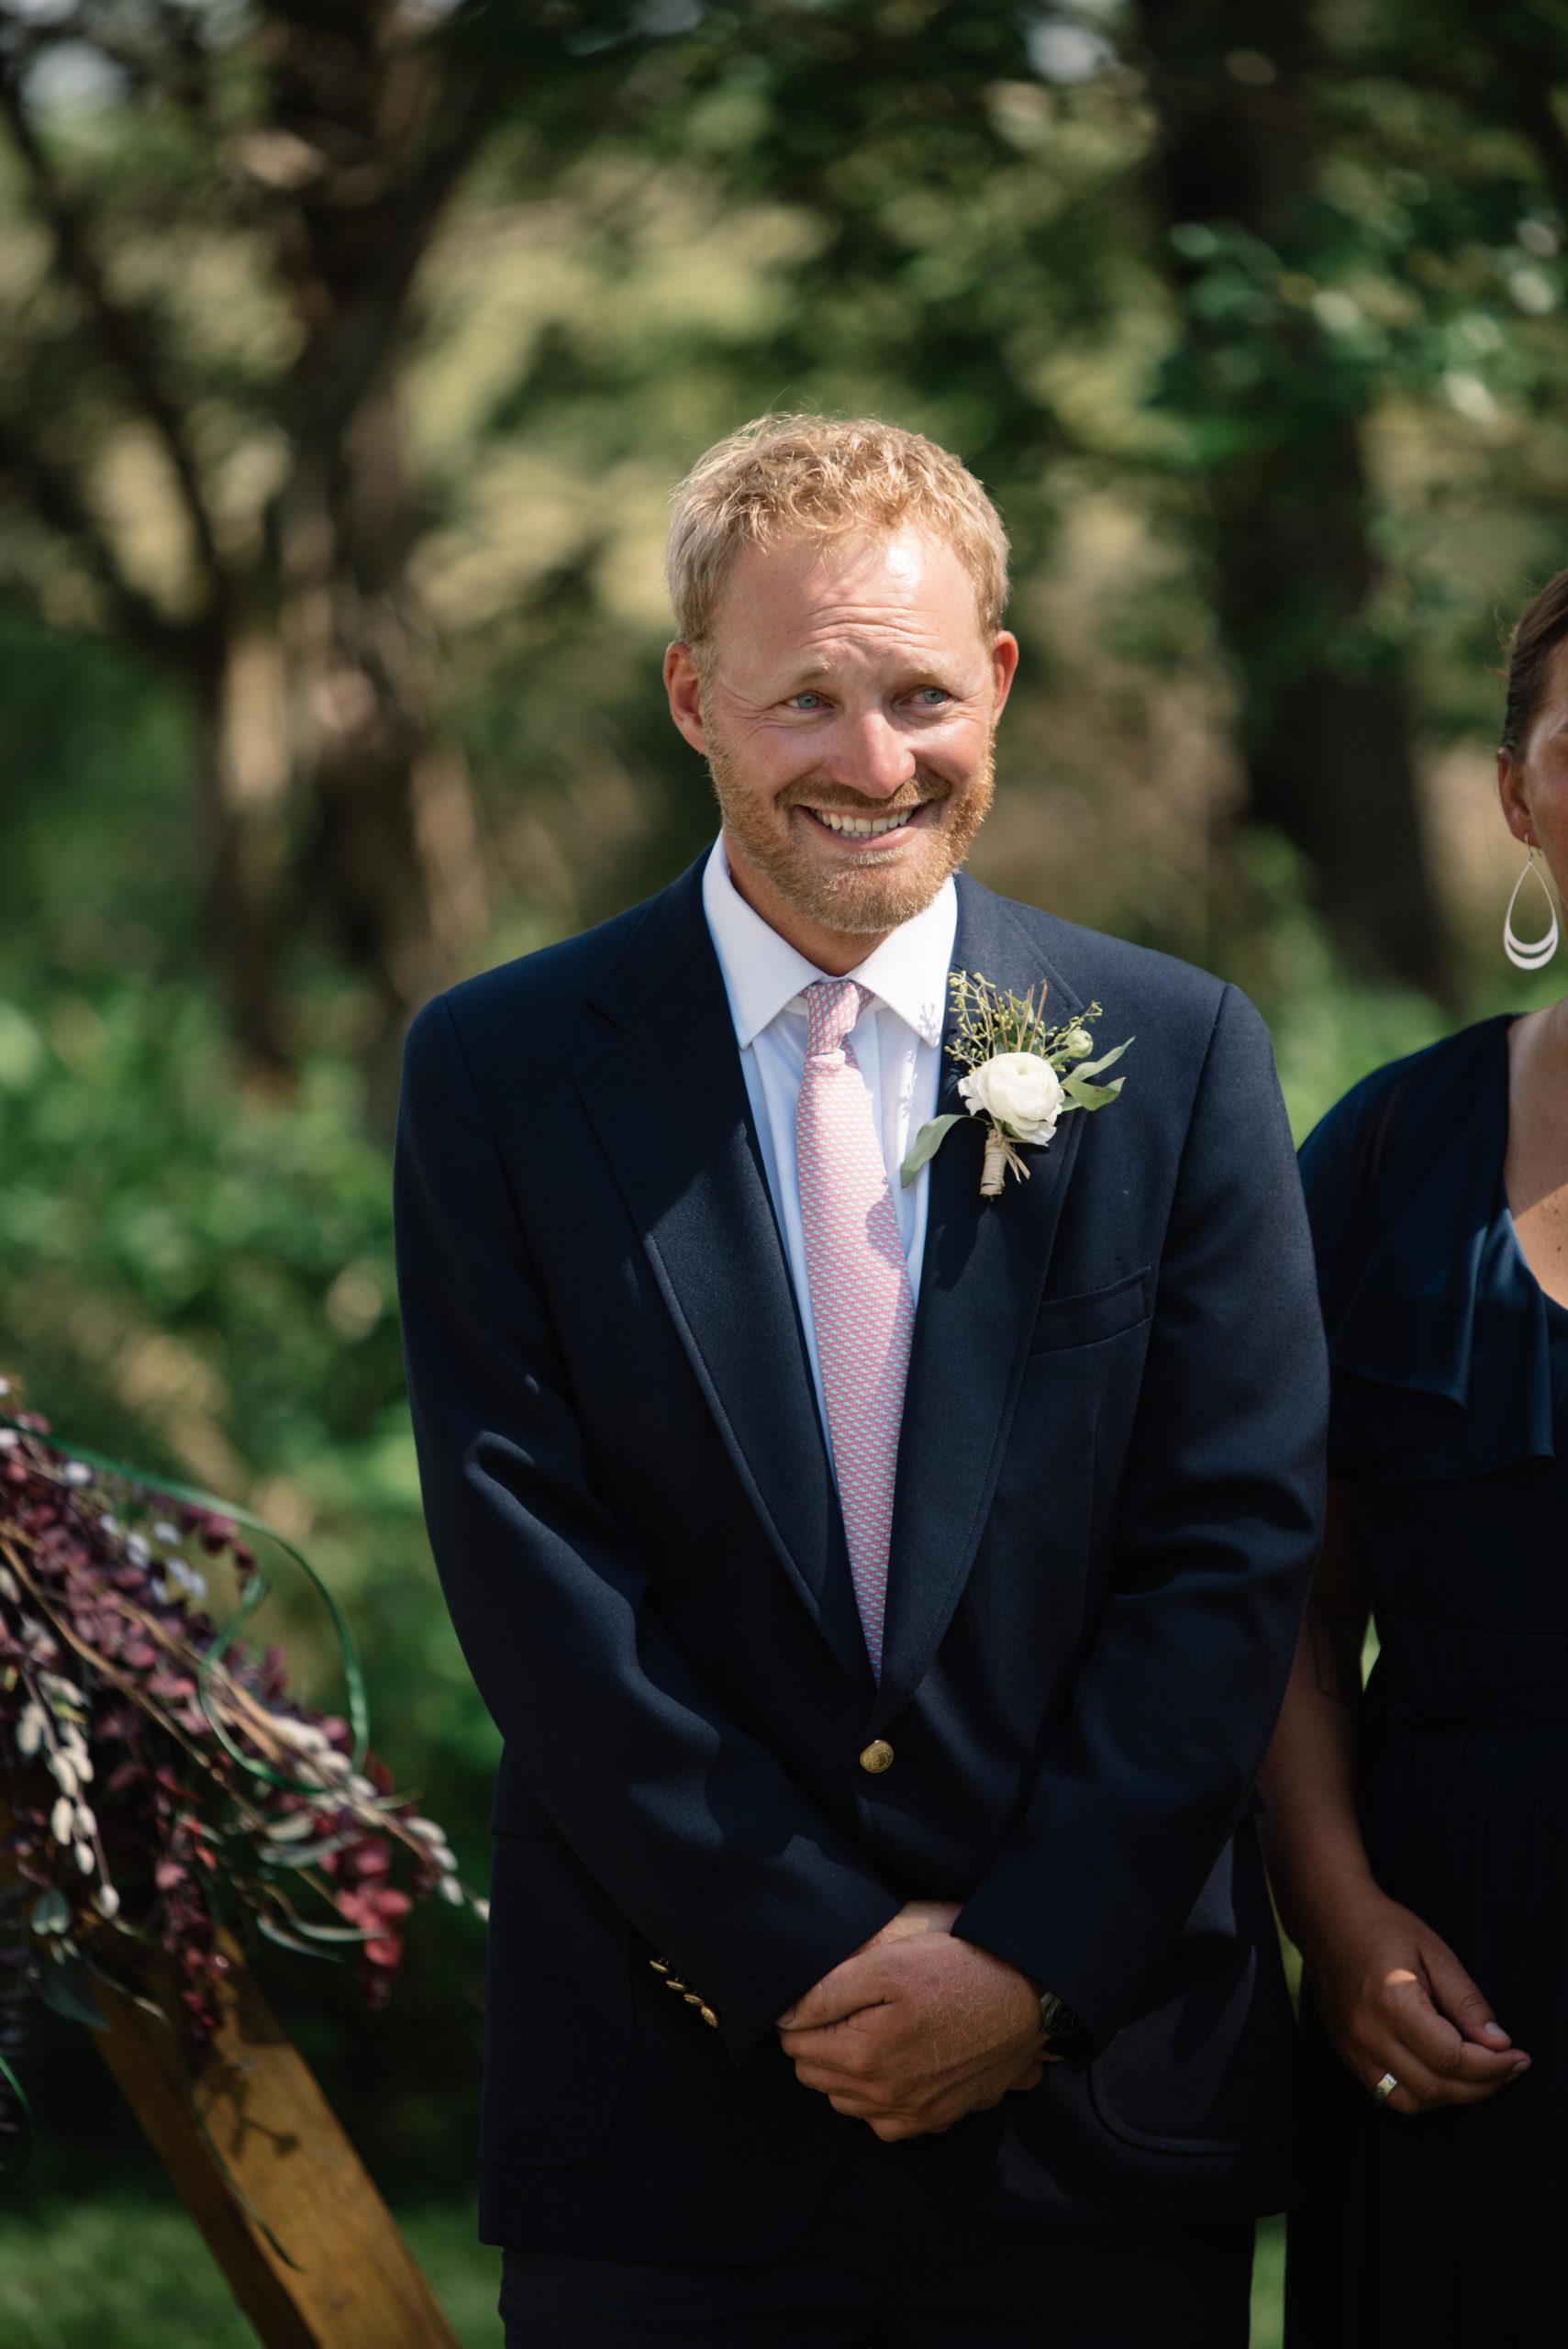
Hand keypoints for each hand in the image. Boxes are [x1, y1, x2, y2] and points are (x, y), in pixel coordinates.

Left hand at [776, 1900, 1053, 2140]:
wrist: (1024, 1994)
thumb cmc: (954, 1969)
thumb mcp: (885, 1963)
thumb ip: (826, 1992)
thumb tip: (783, 2016)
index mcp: (862, 2055)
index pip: (795, 2046)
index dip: (802, 2016)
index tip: (824, 1996)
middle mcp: (883, 2097)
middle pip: (817, 2078)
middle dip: (820, 2045)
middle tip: (847, 2010)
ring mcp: (913, 2115)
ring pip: (847, 2103)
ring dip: (847, 2073)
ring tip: (870, 2033)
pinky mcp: (938, 2120)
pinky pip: (885, 2122)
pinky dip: (880, 2099)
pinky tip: (896, 2064)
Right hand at [1303, 1885, 1530, 2116]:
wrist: (1328, 1919)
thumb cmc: (1384, 1928)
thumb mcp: (1435, 1953)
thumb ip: (1467, 2002)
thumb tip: (1499, 2045)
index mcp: (1392, 2002)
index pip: (1451, 2057)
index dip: (1493, 2065)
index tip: (1517, 2056)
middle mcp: (1367, 2032)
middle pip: (1435, 2087)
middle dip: (1481, 2085)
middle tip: (1507, 2068)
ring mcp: (1353, 2047)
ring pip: (1412, 2101)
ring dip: (1452, 2097)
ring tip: (1477, 2075)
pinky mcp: (1347, 2054)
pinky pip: (1388, 2095)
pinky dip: (1422, 2095)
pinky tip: (1441, 2074)